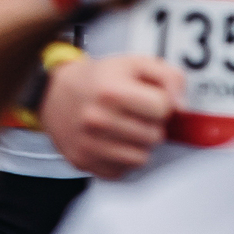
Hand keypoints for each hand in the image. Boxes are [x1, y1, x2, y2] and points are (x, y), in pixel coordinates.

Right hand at [40, 53, 183, 179]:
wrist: (52, 94)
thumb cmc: (97, 79)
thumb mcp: (133, 63)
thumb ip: (167, 76)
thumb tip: (181, 105)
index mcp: (110, 91)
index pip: (163, 108)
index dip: (161, 102)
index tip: (149, 99)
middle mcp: (97, 119)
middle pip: (155, 135)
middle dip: (150, 124)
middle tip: (134, 113)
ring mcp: (89, 144)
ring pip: (142, 157)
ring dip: (138, 143)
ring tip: (124, 127)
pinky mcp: (84, 162)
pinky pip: (123, 170)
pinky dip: (121, 158)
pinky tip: (111, 140)